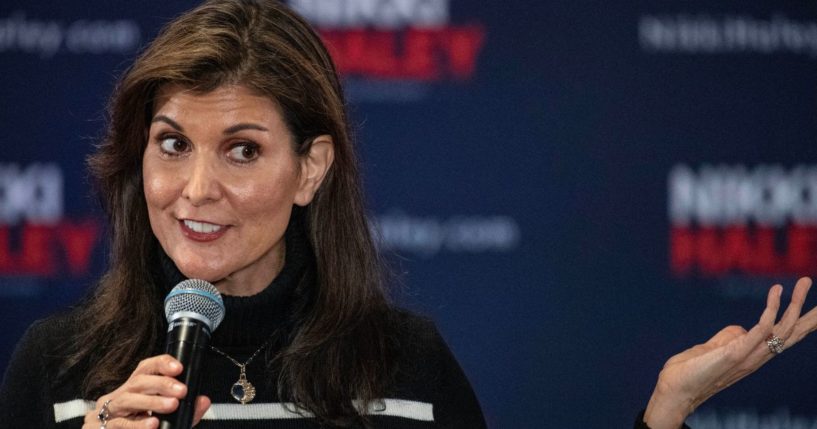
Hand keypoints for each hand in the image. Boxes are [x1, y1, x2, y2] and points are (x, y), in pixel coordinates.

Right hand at [82, 354, 210, 428]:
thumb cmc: (138, 427)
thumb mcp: (166, 419)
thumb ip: (185, 412)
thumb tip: (204, 401)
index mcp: (134, 389)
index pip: (146, 368)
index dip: (162, 364)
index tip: (179, 368)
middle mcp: (119, 396)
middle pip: (138, 382)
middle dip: (162, 384)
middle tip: (182, 391)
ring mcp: (107, 412)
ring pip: (127, 400)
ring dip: (151, 402)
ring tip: (171, 405)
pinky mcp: (99, 428)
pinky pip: (119, 425)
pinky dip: (137, 425)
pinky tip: (152, 424)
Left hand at [643, 277, 816, 428]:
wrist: (675, 389)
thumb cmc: (691, 371)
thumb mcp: (715, 348)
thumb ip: (731, 337)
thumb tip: (742, 328)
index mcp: (754, 355)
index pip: (785, 337)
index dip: (801, 321)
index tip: (812, 305)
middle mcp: (758, 356)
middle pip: (793, 333)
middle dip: (809, 313)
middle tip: (811, 284)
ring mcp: (749, 356)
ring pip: (784, 328)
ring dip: (796, 302)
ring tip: (805, 282)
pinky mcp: (737, 353)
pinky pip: (762, 328)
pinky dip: (772, 308)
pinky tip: (777, 290)